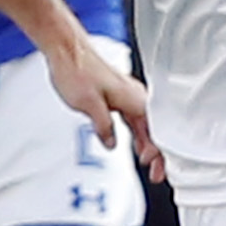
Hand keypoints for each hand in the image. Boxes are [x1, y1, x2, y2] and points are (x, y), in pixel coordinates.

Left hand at [44, 37, 160, 175]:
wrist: (66, 50)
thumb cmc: (77, 71)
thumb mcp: (89, 105)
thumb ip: (104, 127)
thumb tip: (111, 144)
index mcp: (135, 100)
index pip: (157, 133)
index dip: (159, 154)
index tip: (155, 170)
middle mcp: (135, 97)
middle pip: (156, 130)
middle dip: (159, 154)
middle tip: (157, 175)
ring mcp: (128, 96)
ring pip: (147, 125)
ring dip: (149, 145)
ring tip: (150, 164)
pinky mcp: (118, 95)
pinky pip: (135, 119)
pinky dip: (139, 134)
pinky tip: (136, 144)